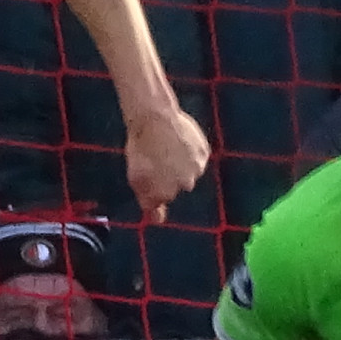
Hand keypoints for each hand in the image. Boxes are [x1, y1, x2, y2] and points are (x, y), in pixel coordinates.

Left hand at [122, 99, 209, 224]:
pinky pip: (198, 156)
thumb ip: (148, 202)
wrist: (155, 120)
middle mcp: (186, 185)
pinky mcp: (204, 152)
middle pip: (179, 184)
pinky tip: (179, 141)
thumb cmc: (141, 148)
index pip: (163, 199)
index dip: (156, 186)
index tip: (151, 173)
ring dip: (181, 163)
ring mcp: (196, 168)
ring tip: (167, 147)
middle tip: (158, 157)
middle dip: (170, 175)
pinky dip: (191, 151)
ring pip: (190, 170)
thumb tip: (159, 220)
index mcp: (167, 193)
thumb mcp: (136, 178)